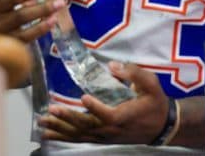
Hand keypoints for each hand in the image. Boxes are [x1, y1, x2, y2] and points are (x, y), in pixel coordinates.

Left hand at [40, 61, 168, 144]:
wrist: (162, 126)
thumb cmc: (154, 103)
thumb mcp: (151, 84)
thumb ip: (133, 73)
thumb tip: (113, 66)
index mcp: (124, 116)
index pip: (108, 115)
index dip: (96, 108)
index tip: (83, 97)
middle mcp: (111, 130)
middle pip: (86, 127)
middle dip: (67, 119)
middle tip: (51, 111)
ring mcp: (105, 136)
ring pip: (80, 135)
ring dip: (60, 130)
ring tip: (42, 124)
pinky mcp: (101, 139)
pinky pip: (80, 139)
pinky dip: (64, 137)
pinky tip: (50, 134)